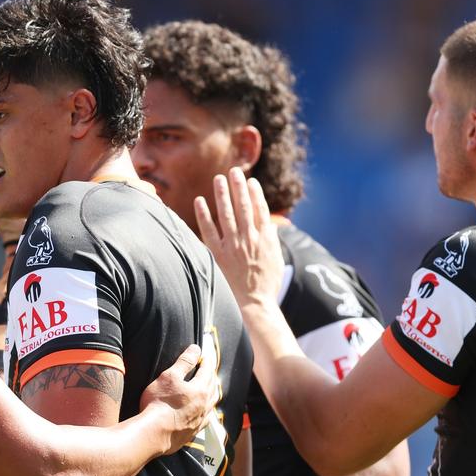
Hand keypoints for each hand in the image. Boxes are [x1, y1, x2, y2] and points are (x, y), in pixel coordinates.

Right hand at [140, 343, 217, 452]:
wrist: (153, 434)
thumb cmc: (158, 403)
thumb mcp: (169, 376)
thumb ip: (184, 362)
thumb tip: (196, 349)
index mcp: (200, 389)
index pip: (207, 370)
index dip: (207, 359)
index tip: (206, 353)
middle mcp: (205, 405)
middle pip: (213, 386)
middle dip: (211, 375)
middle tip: (208, 368)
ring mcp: (200, 420)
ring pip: (212, 403)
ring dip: (212, 392)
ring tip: (211, 387)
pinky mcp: (193, 432)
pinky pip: (206, 418)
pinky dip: (208, 411)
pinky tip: (206, 412)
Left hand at [195, 167, 283, 309]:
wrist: (255, 305)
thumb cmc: (266, 284)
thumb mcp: (276, 260)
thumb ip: (272, 241)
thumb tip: (271, 225)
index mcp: (265, 239)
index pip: (260, 210)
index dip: (255, 194)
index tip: (250, 181)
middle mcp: (250, 239)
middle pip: (244, 207)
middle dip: (238, 187)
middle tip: (234, 171)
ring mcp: (234, 246)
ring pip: (227, 214)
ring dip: (222, 195)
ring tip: (218, 179)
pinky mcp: (219, 255)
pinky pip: (209, 231)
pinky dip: (204, 215)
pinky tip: (200, 201)